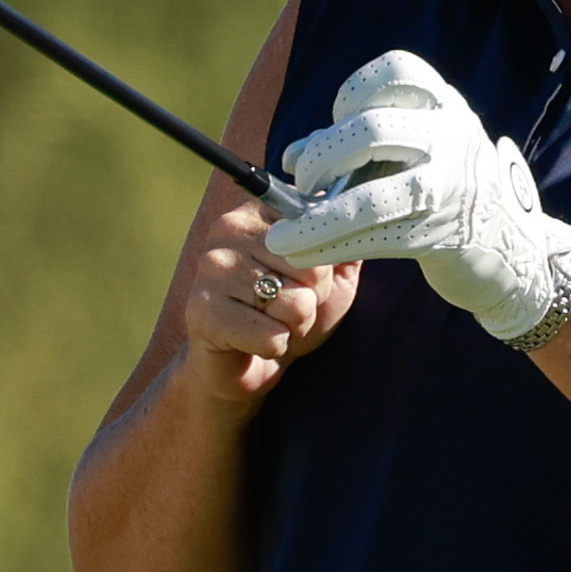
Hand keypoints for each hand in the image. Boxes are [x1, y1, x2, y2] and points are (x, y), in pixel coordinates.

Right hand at [175, 199, 357, 403]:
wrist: (249, 362)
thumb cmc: (291, 312)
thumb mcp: (330, 275)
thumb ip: (346, 243)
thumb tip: (370, 218)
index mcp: (263, 209)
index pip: (321, 229)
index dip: (326, 267)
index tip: (305, 279)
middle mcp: (230, 226)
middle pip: (310, 267)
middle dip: (311, 299)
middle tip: (286, 307)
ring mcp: (211, 266)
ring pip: (293, 303)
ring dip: (294, 326)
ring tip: (271, 322)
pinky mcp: (200, 308)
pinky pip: (270, 335)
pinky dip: (274, 347)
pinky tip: (253, 341)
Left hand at [262, 50, 570, 340]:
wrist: (511, 247)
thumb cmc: (446, 189)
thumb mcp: (413, 152)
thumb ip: (356, 145)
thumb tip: (292, 155)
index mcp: (446, 105)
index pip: (395, 72)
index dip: (352, 93)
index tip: (336, 119)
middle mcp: (452, 138)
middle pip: (372, 131)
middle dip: (322, 158)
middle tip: (303, 181)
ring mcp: (450, 188)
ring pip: (369, 200)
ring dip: (314, 221)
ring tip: (281, 237)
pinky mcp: (441, 236)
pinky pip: (374, 239)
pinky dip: (330, 246)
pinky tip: (304, 251)